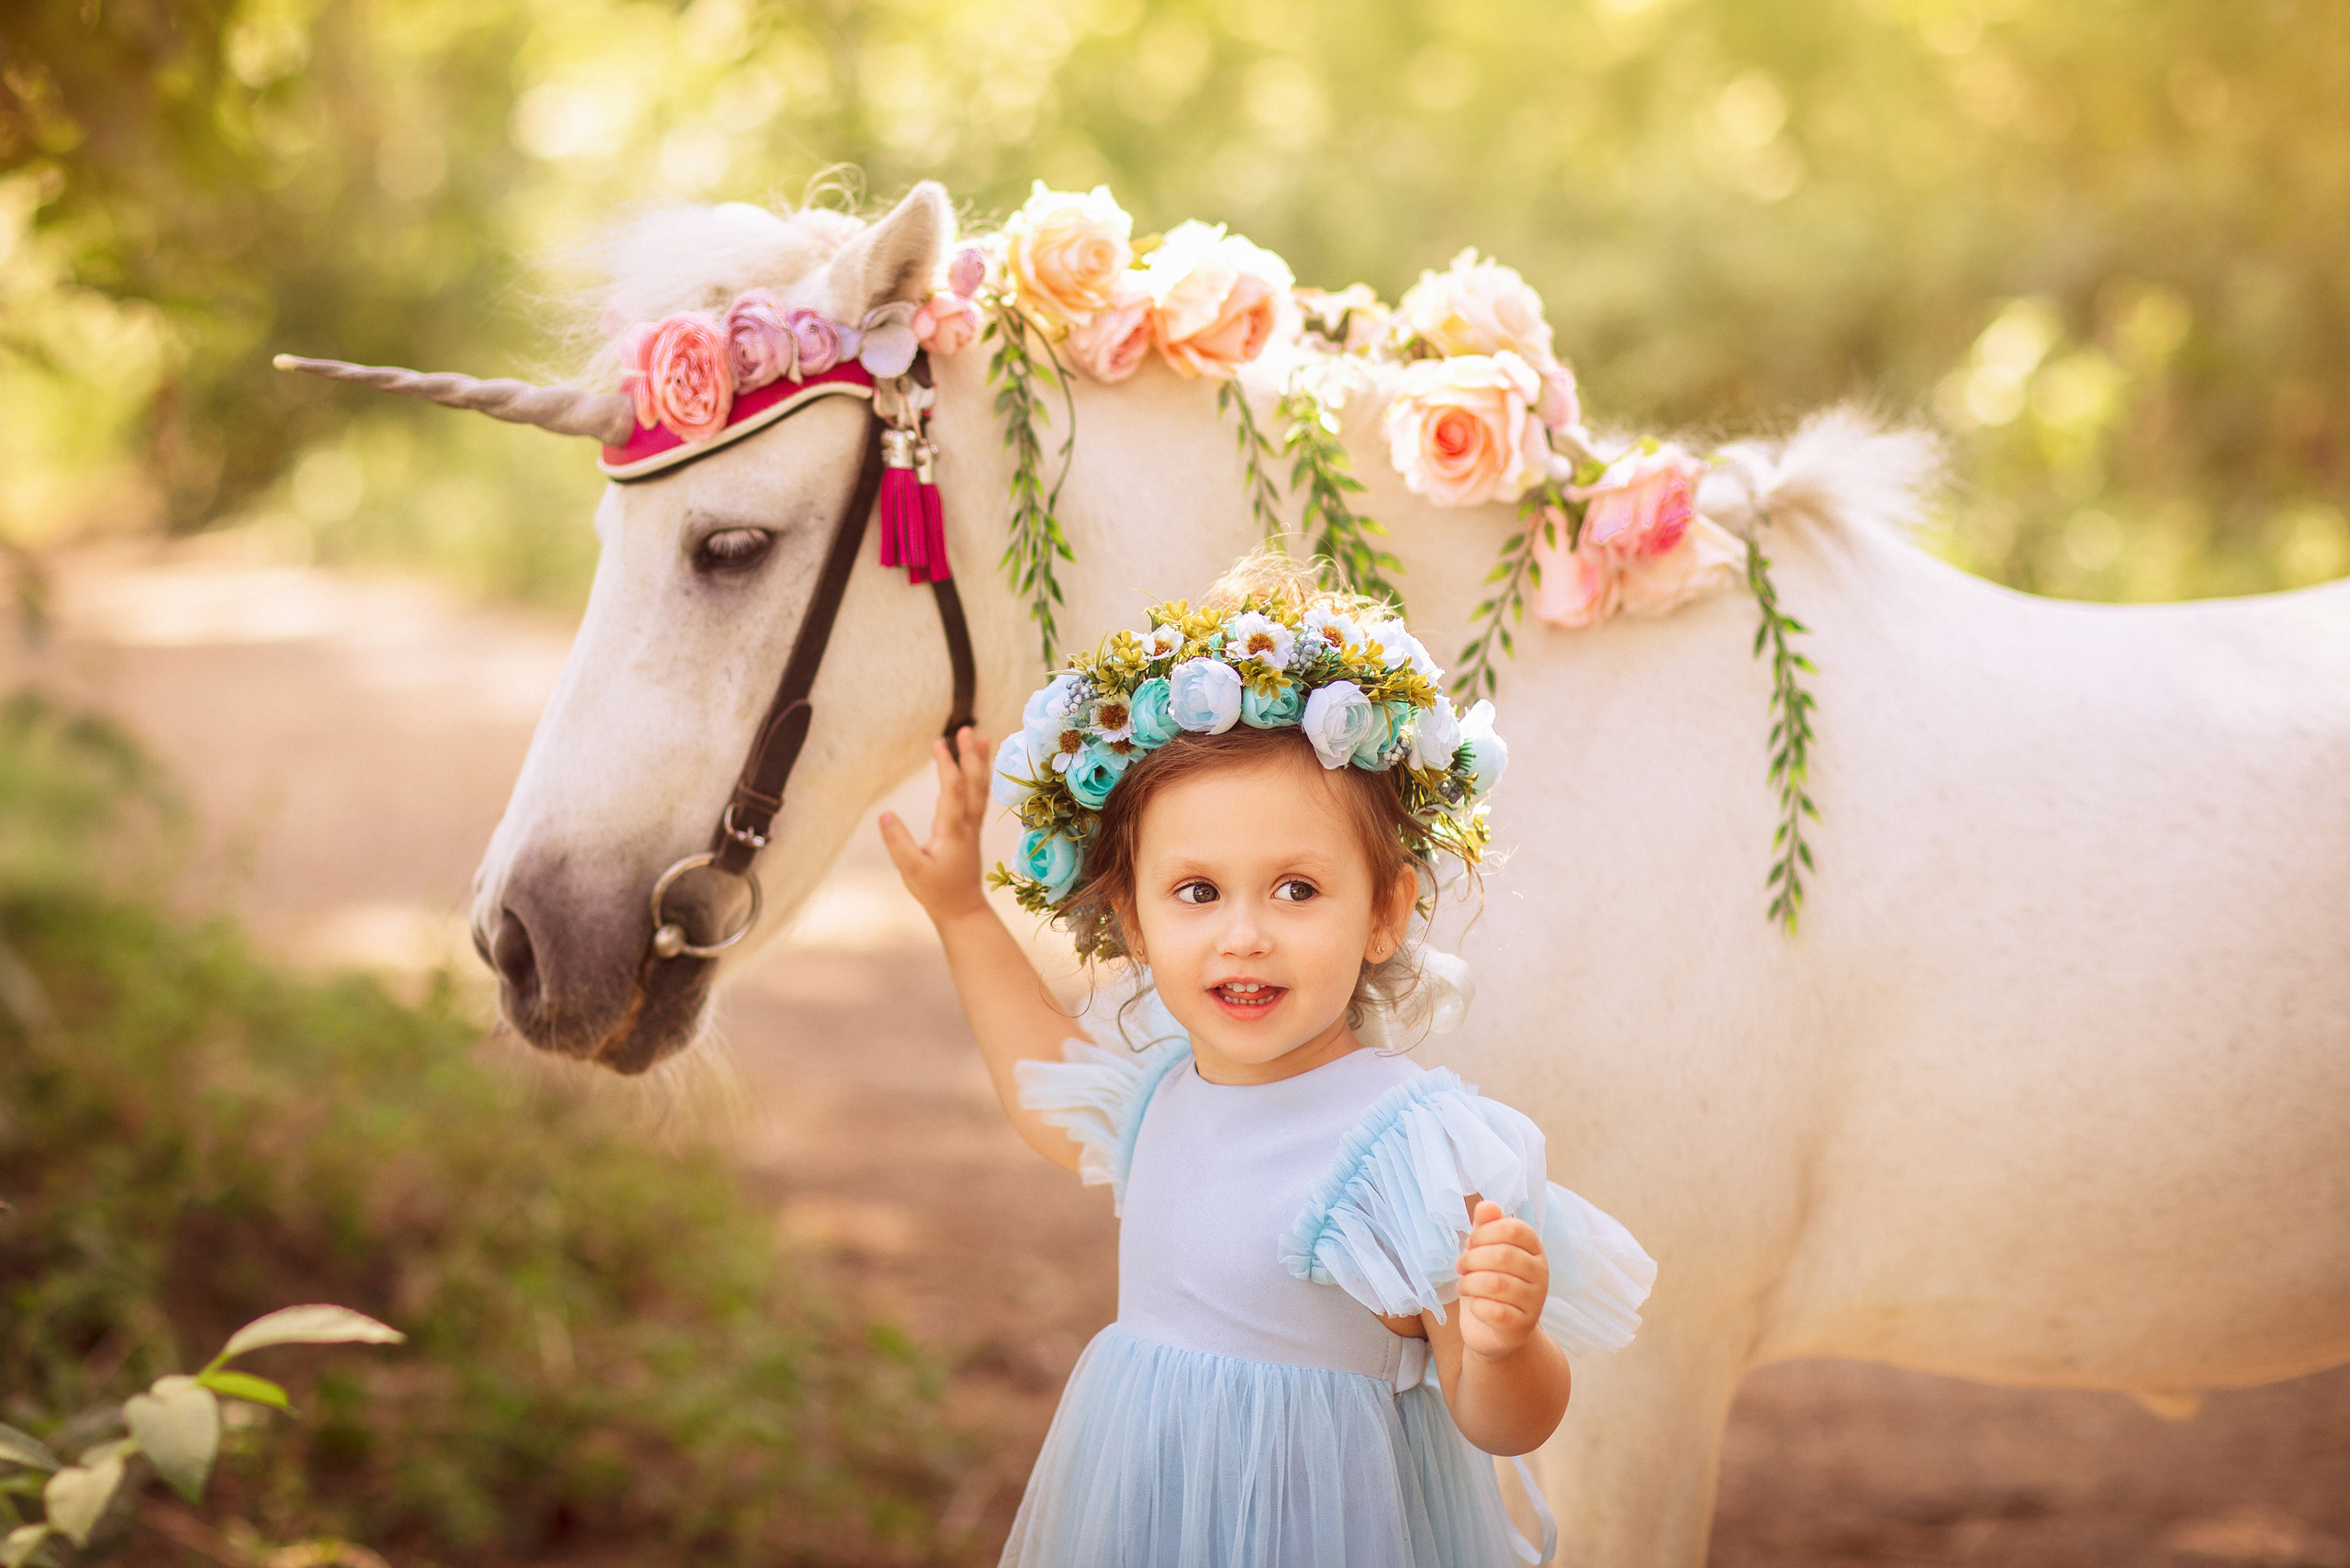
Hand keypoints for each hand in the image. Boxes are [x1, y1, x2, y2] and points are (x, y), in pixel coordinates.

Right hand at [879, 727, 994, 926]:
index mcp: (953, 830)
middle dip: (970, 755)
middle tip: (966, 730)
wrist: (963, 909)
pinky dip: (981, 777)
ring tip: (981, 737)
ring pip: (980, 789)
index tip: (939, 743)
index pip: (952, 791)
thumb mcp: (911, 870)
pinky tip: (979, 767)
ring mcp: (973, 827)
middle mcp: (967, 824)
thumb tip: (885, 814)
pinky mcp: (972, 830)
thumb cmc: (936, 891)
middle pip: (973, 784)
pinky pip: (980, 797)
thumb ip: (898, 842)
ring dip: (980, 762)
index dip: (947, 766)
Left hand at [1455, 1199, 1549, 1361]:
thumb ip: (1486, 1227)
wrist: (1493, 1332)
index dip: (1485, 1233)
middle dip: (1472, 1259)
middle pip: (1503, 1255)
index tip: (1470, 1244)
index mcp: (1534, 1250)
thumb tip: (1487, 1204)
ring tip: (1464, 1286)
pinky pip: (1495, 1312)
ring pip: (1496, 1284)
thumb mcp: (1484, 1251)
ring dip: (1469, 1283)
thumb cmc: (1487, 1284)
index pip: (1515, 1228)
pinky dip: (1477, 1306)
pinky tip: (1475, 1306)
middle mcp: (1541, 1274)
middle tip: (1461, 1268)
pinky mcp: (1522, 1327)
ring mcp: (1535, 1302)